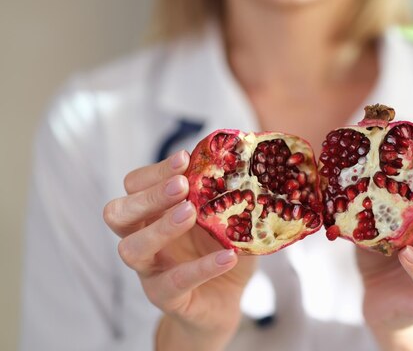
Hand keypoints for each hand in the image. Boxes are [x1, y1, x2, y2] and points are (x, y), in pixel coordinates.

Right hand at [103, 151, 255, 349]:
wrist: (225, 300)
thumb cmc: (219, 249)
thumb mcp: (225, 218)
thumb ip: (227, 196)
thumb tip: (247, 167)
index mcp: (152, 213)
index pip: (135, 185)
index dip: (154, 171)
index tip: (184, 158)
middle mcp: (142, 239)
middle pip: (118, 213)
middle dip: (148, 195)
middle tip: (181, 185)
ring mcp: (149, 270)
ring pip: (132, 249)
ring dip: (160, 228)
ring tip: (191, 213)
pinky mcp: (167, 298)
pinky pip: (174, 282)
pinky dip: (202, 268)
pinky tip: (228, 256)